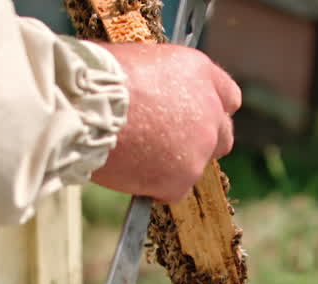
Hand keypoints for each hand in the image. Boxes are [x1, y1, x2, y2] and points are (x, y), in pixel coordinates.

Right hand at [88, 42, 240, 202]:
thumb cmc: (101, 76)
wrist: (88, 107)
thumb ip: (165, 81)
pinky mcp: (182, 179)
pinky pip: (174, 190)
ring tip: (137, 157)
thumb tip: (158, 95)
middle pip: (221, 137)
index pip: (228, 98)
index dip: (209, 109)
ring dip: (174, 165)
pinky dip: (156, 186)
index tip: (192, 117)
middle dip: (199, 142)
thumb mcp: (143, 60)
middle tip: (167, 144)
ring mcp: (200, 148)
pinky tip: (132, 172)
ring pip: (195, 166)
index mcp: (201, 74)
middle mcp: (210, 111)